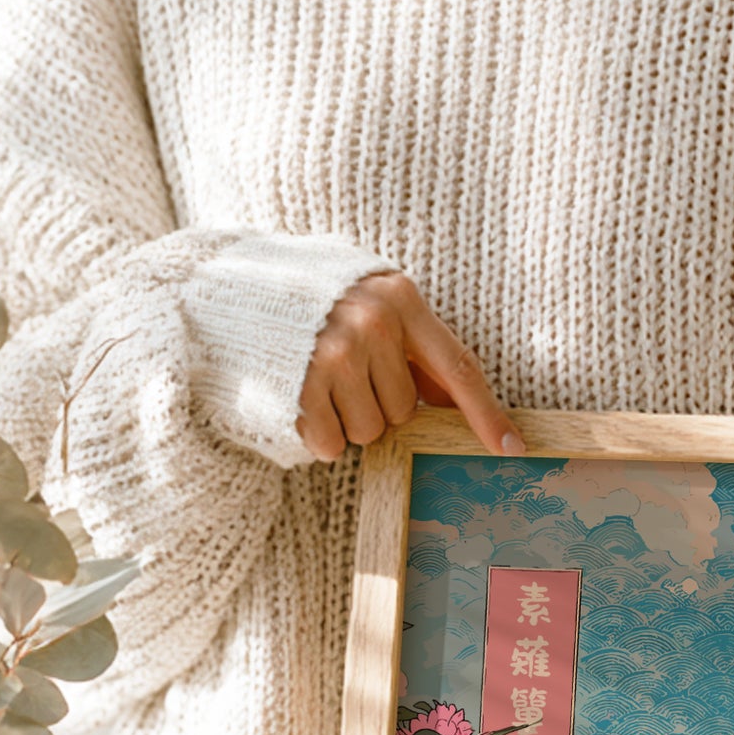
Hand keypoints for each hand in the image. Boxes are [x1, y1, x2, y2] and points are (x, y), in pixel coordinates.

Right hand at [297, 271, 523, 461]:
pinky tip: (298, 399)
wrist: (221, 285)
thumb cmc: (305, 298)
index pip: (458, 367)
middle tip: (341, 374)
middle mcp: (373, 324)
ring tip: (316, 382)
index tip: (512, 449)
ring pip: (371, 432)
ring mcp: (335, 355)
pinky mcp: (301, 387)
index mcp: (400, 298)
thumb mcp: (366, 300)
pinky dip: (318, 435)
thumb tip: (453, 398)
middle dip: (378, 405)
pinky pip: (332, 444)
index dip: (487, 413)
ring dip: (346, 421)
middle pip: (405, 410)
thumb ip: (410, 343)